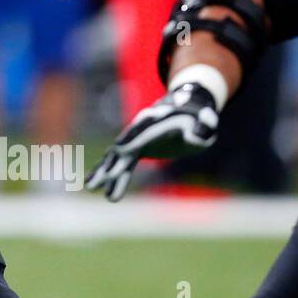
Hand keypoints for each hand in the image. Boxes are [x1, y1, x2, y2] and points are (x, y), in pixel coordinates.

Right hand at [85, 83, 219, 201]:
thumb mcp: (207, 121)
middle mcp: (139, 130)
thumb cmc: (199, 118)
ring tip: (91, 187)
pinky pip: (120, 163)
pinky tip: (96, 185)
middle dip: (110, 164)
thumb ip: (203, 126)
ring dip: (104, 172)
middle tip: (98, 180)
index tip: (119, 151)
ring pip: (116, 157)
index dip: (130, 140)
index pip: (140, 131)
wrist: (187, 110)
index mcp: (156, 121)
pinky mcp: (135, 149)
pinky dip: (109, 173)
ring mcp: (134, 139)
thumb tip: (192, 138)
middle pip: (122, 147)